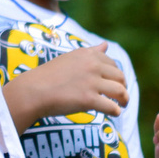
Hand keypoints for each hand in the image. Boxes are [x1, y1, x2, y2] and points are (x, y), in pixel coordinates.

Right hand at [5, 43, 127, 127]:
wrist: (33, 91)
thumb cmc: (48, 76)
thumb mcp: (71, 58)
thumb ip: (91, 52)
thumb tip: (106, 44)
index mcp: (87, 54)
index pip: (112, 63)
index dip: (116, 74)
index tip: (114, 82)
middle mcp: (92, 65)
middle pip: (119, 76)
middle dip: (123, 86)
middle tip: (121, 96)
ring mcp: (91, 82)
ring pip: (120, 91)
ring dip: (124, 99)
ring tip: (122, 105)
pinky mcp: (89, 99)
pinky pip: (111, 106)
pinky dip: (116, 111)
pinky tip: (114, 113)